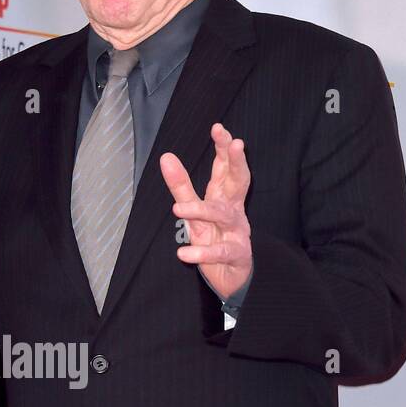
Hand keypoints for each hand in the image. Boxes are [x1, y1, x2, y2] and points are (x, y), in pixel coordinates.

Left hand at [160, 122, 252, 302]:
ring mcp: (237, 232)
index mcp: (225, 197)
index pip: (226, 167)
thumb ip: (181, 186)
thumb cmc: (216, 238)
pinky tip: (184, 254)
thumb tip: (166, 157)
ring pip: (223, 216)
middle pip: (238, 181)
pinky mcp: (235, 255)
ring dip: (201, 211)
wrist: (233, 278)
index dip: (224, 147)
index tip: (218, 128)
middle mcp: (234, 210)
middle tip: (234, 143)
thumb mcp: (195, 211)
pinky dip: (202, 253)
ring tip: (177, 210)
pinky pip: (219, 252)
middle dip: (236, 162)